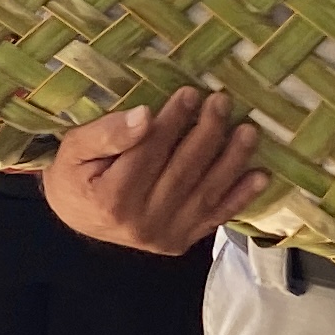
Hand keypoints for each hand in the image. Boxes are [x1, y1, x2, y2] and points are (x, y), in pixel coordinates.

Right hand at [43, 90, 264, 253]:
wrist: (76, 218)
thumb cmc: (74, 176)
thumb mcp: (75, 149)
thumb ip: (107, 133)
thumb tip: (145, 116)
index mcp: (113, 198)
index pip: (150, 152)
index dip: (172, 121)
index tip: (190, 93)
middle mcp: (142, 222)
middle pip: (183, 170)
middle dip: (207, 133)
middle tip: (222, 101)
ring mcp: (165, 235)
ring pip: (205, 192)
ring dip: (231, 161)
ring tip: (248, 131)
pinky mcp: (180, 241)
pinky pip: (215, 217)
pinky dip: (240, 197)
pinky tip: (260, 176)